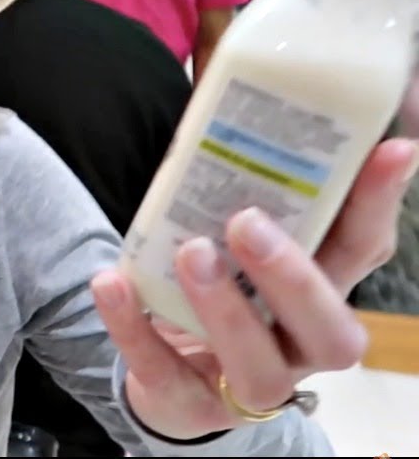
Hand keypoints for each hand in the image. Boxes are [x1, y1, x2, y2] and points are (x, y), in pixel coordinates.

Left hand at [92, 137, 417, 439]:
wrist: (167, 368)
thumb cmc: (216, 288)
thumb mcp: (238, 240)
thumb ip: (246, 186)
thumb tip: (236, 98)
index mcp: (321, 294)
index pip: (362, 251)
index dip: (378, 204)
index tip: (389, 149)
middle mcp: (299, 345)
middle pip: (330, 329)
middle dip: (293, 276)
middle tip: (246, 220)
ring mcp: (247, 383)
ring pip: (259, 365)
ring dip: (224, 308)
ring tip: (188, 251)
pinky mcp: (187, 402)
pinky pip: (163, 374)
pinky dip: (134, 328)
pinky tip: (111, 283)